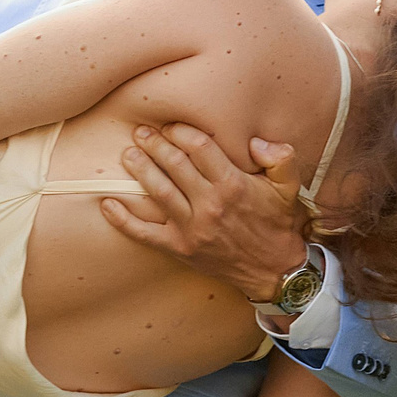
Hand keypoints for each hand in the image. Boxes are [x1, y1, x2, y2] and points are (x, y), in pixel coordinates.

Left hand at [97, 125, 307, 302]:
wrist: (273, 270)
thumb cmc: (277, 223)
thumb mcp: (288, 187)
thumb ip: (280, 158)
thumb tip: (256, 141)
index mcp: (233, 184)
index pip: (200, 148)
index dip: (182, 132)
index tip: (172, 127)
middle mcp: (210, 204)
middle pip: (174, 164)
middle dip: (154, 144)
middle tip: (141, 132)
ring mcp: (192, 228)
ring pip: (158, 191)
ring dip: (140, 169)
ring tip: (127, 154)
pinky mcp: (180, 248)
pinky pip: (144, 233)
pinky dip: (123, 219)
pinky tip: (107, 204)